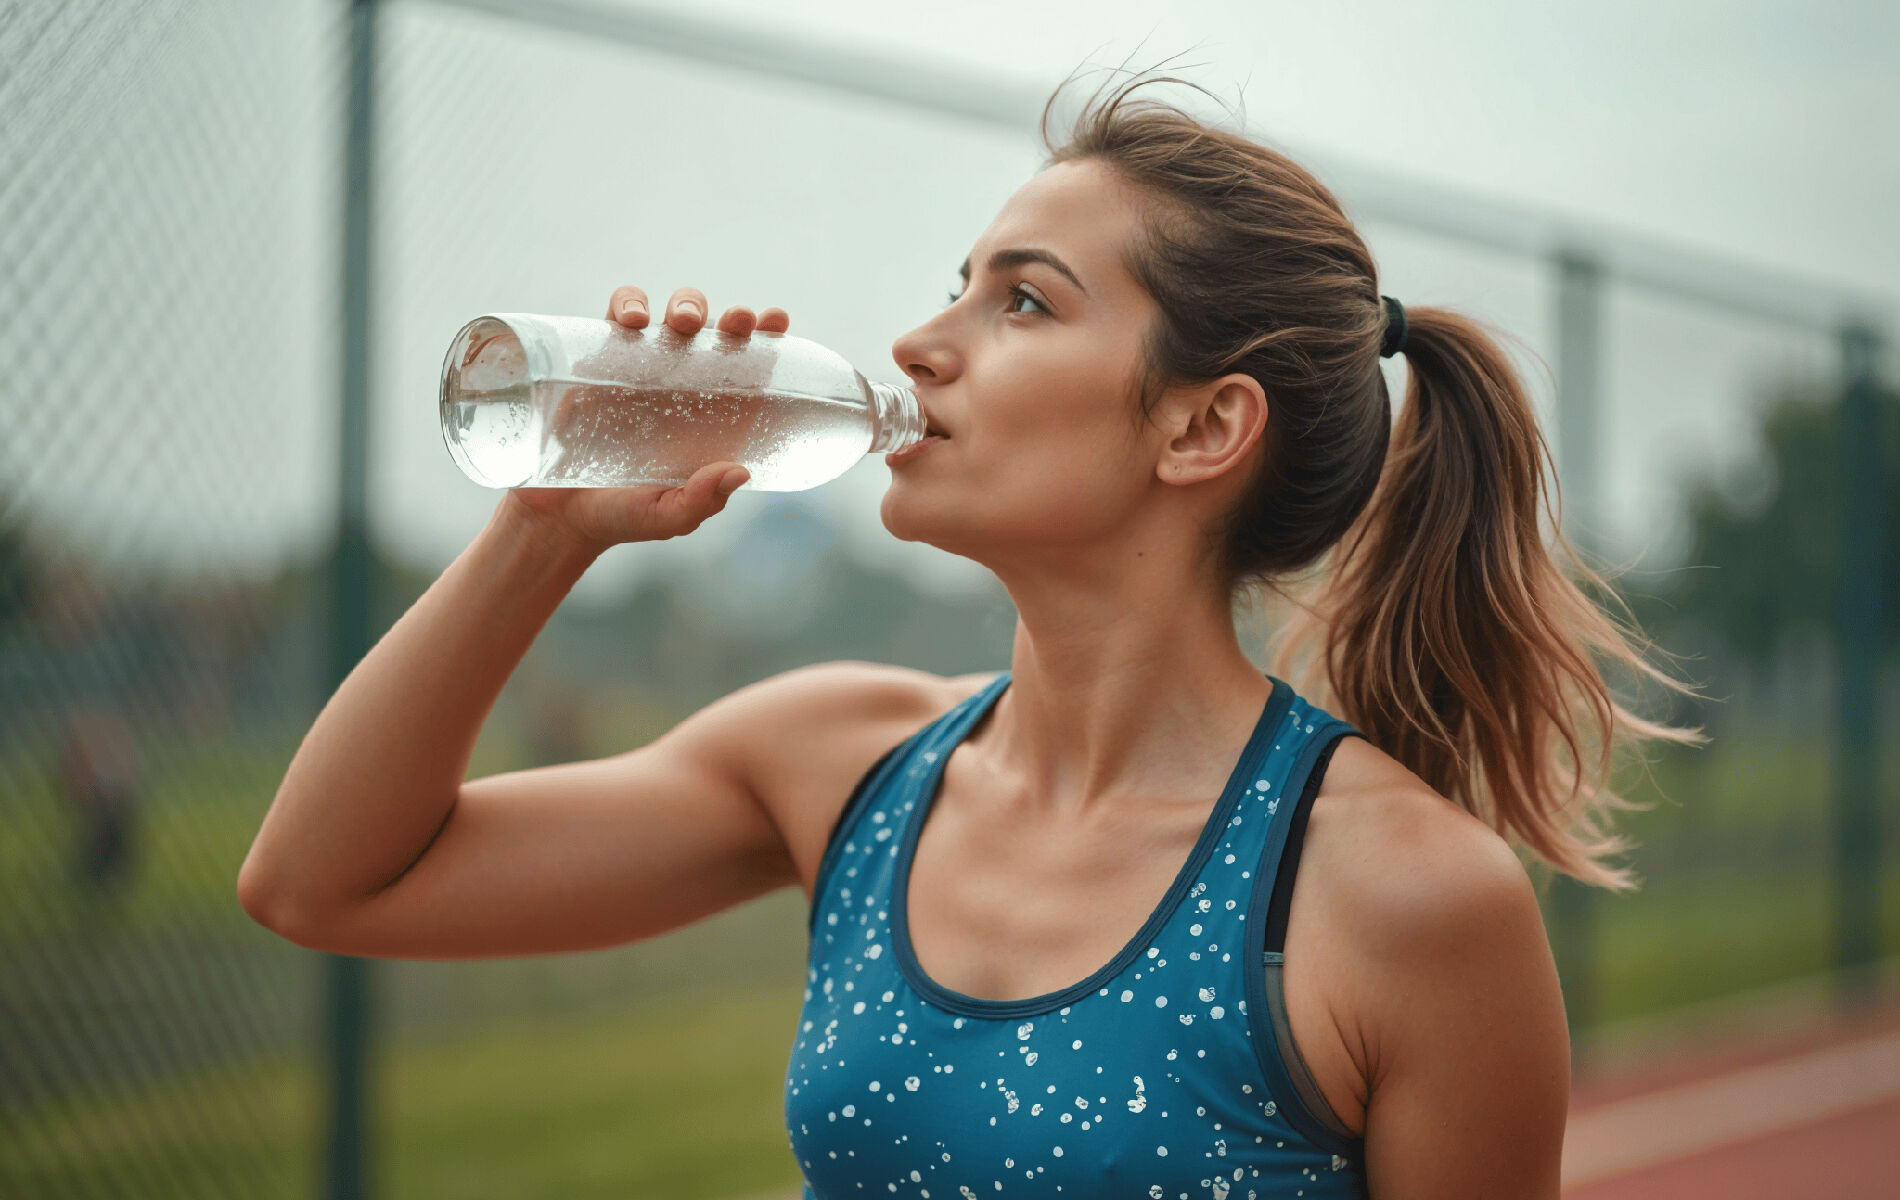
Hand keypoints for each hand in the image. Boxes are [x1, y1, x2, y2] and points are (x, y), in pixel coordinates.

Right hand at [499, 285, 792, 555]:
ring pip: (672, 316)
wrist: (559, 515)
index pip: (750, 366)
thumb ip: (701, 500)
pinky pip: (617, 317)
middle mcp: (684, 385)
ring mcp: (642, 368)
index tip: (776, 319)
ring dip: (685, 304)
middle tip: (736, 322)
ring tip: (683, 322)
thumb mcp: (669, 518)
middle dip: (732, 317)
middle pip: (717, 333)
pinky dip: (627, 304)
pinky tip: (633, 320)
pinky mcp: (599, 360)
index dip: (767, 335)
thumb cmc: (624, 516)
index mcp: (714, 416)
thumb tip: (739, 472)